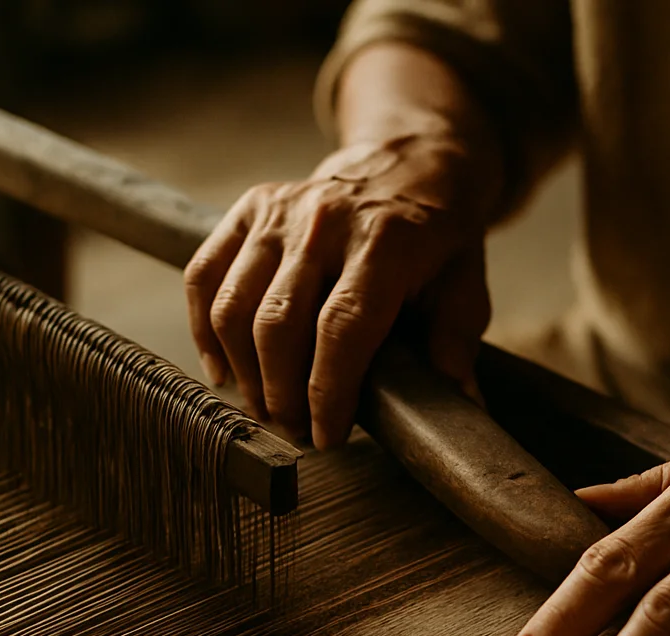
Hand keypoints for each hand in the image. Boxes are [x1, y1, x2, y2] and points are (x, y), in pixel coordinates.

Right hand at [184, 131, 497, 447]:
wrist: (409, 164)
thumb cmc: (438, 239)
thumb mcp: (465, 287)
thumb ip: (454, 349)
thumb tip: (457, 412)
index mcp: (386, 241)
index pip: (342, 328)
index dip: (328, 391)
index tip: (327, 436)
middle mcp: (326, 220)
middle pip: (279, 324)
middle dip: (283, 394)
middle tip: (297, 432)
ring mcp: (281, 212)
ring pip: (235, 307)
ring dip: (245, 372)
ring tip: (268, 410)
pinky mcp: (250, 209)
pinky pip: (205, 276)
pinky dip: (205, 331)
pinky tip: (224, 370)